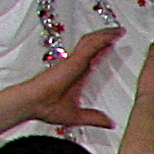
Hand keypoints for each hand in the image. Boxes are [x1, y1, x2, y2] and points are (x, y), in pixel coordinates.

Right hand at [5, 28, 121, 131]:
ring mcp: (75, 62)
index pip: (93, 59)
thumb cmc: (47, 108)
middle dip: (105, 39)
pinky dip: (102, 39)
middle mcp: (76, 66)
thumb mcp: (77, 116)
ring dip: (106, 35)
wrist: (34, 104)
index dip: (103, 51)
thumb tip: (109, 123)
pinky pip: (91, 46)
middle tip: (118, 33)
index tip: (112, 46)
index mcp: (77, 76)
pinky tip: (113, 35)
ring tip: (119, 30)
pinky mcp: (74, 60)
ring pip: (92, 43)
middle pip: (93, 47)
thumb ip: (94, 118)